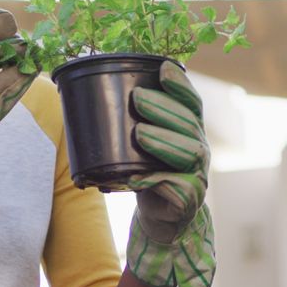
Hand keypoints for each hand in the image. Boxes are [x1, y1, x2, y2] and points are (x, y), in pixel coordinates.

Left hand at [125, 61, 214, 286]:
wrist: (158, 218)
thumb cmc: (146, 173)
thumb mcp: (140, 145)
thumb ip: (130, 122)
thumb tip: (88, 91)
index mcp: (190, 132)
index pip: (191, 103)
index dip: (180, 85)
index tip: (162, 68)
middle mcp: (199, 149)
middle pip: (190, 124)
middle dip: (164, 109)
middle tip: (138, 99)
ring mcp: (197, 175)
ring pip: (190, 153)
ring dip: (164, 141)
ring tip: (140, 133)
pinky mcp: (188, 201)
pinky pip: (178, 188)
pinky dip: (158, 182)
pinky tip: (138, 179)